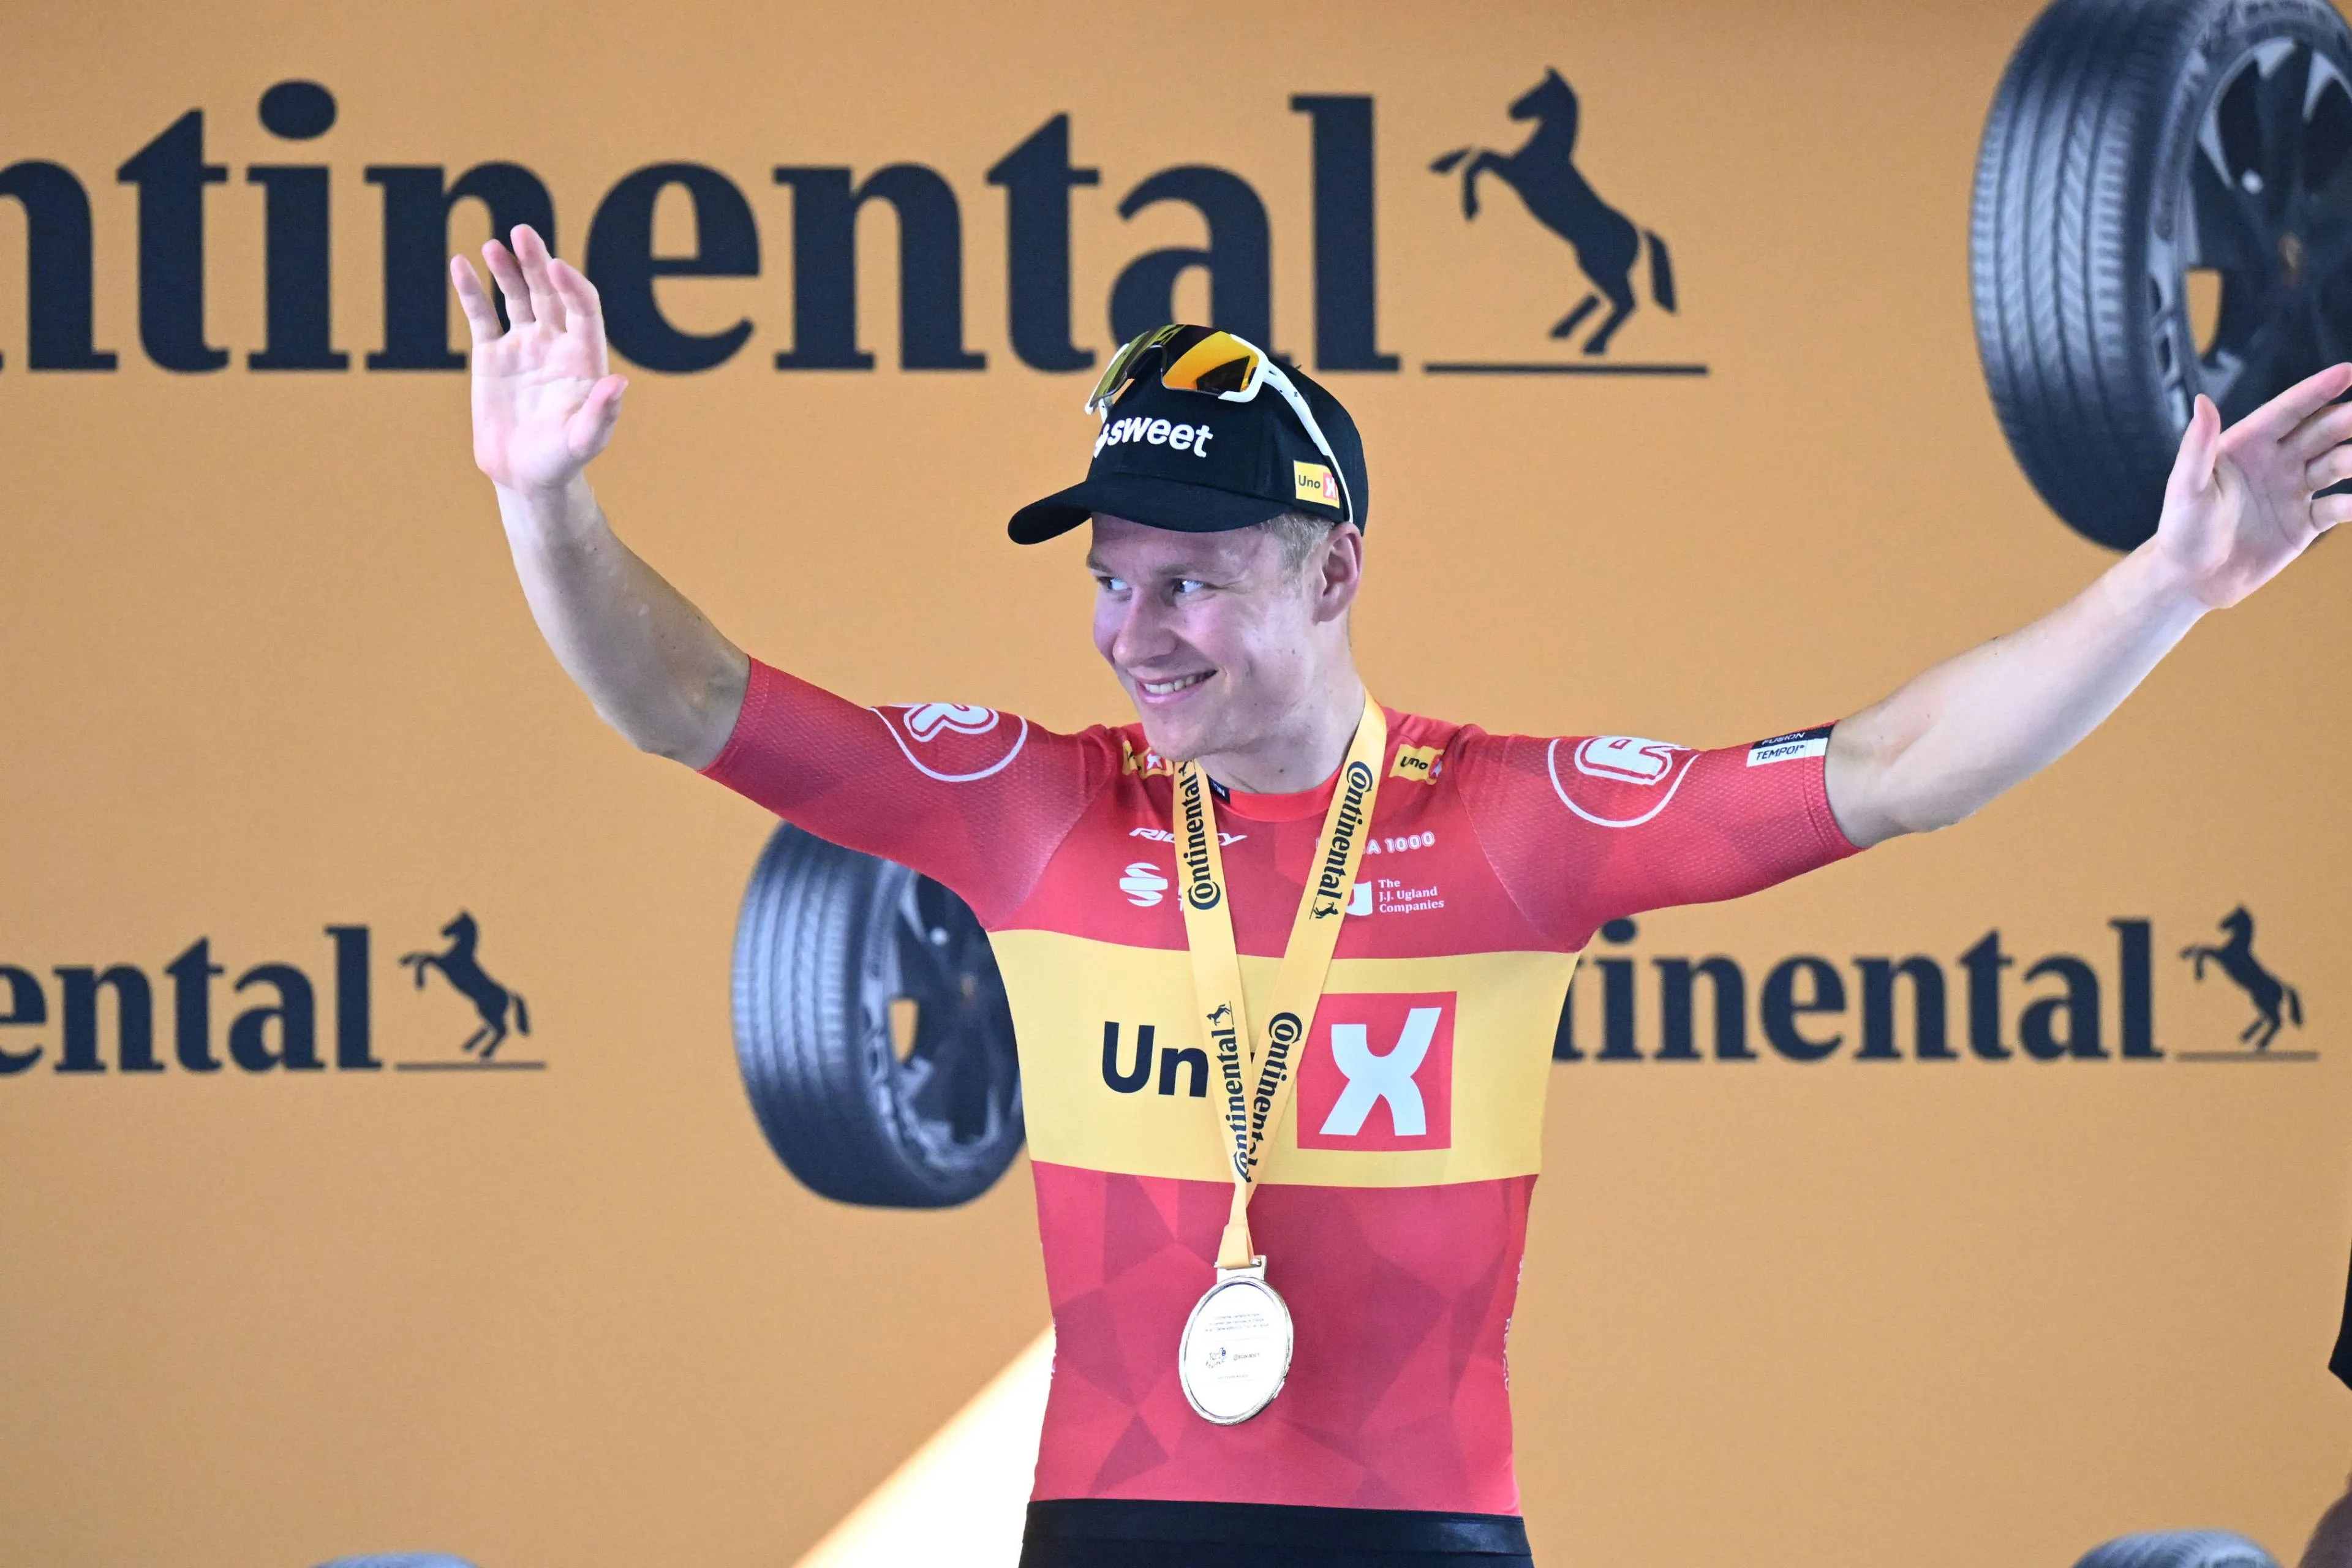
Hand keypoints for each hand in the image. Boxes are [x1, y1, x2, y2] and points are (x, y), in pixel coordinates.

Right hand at [451, 225, 626, 493]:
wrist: (525, 477)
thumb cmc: (562, 461)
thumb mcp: (584, 441)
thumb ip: (602, 413)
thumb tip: (619, 383)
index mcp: (583, 357)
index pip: (582, 308)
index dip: (572, 286)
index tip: (555, 269)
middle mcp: (555, 344)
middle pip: (549, 293)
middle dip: (536, 263)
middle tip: (523, 233)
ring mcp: (523, 345)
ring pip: (516, 296)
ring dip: (507, 269)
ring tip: (493, 245)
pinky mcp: (491, 355)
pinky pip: (481, 315)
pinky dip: (471, 290)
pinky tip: (460, 264)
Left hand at [2155, 363, 2351, 607]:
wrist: (2189, 579)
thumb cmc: (2180, 529)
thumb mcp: (2186, 486)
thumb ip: (2197, 446)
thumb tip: (2202, 401)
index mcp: (2248, 445)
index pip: (2289, 410)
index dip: (2318, 390)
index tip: (2349, 371)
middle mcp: (2276, 462)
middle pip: (2323, 431)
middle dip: (2349, 419)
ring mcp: (2293, 491)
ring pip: (2338, 464)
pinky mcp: (2303, 523)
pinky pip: (2338, 508)